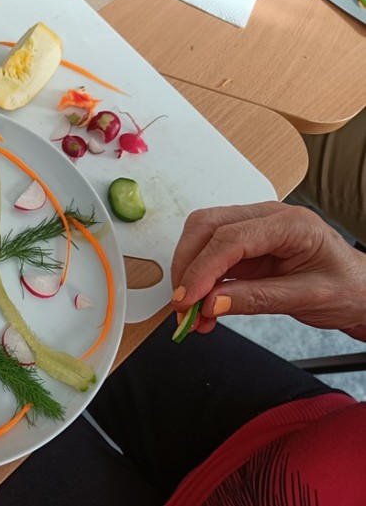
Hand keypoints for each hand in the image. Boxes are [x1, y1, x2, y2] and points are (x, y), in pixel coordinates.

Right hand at [170, 201, 365, 340]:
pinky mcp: (244, 247)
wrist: (363, 292)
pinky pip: (210, 257)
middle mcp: (267, 218)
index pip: (230, 238)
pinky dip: (199, 282)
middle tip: (182, 306)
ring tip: (191, 313)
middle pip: (206, 227)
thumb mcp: (308, 298)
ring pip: (201, 237)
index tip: (188, 299)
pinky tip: (202, 308)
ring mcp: (253, 229)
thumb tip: (211, 303)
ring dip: (189, 274)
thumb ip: (257, 299)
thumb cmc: (348, 288)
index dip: (202, 268)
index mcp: (290, 224)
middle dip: (187, 266)